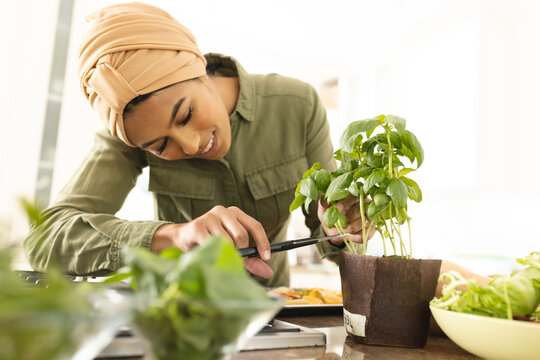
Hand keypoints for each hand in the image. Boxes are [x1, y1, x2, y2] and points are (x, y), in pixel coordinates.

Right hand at [151, 206, 272, 278]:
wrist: (181, 240)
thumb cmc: (210, 243)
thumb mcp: (233, 249)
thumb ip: (250, 259)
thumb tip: (268, 272)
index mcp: (235, 213)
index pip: (254, 225)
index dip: (262, 241)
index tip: (266, 257)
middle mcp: (223, 211)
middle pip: (241, 235)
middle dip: (241, 252)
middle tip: (236, 262)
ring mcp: (209, 217)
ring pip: (227, 241)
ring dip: (225, 253)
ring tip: (217, 255)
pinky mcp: (197, 226)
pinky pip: (212, 244)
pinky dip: (213, 253)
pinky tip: (207, 254)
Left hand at [318, 195, 375, 245]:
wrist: (335, 227)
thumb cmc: (331, 214)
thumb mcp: (325, 208)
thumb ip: (324, 203)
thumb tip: (325, 202)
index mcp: (354, 195)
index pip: (352, 197)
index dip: (344, 203)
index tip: (336, 209)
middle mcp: (365, 204)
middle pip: (359, 211)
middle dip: (346, 219)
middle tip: (338, 223)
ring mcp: (370, 217)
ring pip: (362, 223)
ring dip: (348, 229)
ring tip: (341, 229)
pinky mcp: (371, 229)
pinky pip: (363, 235)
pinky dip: (352, 237)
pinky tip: (347, 235)